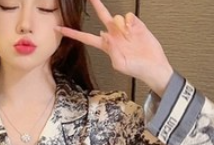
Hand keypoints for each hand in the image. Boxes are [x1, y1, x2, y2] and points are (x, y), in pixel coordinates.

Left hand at [55, 0, 173, 94]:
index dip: (73, 34)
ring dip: (121, 26)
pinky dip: (131, 23)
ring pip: (117, 17)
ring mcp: (125, 29)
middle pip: (103, 17)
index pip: (86, 38)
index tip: (59, 28)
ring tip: (129, 37)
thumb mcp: (120, 64)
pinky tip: (134, 32)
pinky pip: (129, 17)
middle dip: (97, 5)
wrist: (154, 66)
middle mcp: (114, 35)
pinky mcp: (136, 25)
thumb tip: (106, 35)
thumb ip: (111, 51)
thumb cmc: (136, 69)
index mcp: (107, 46)